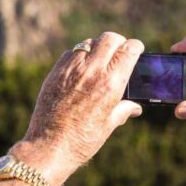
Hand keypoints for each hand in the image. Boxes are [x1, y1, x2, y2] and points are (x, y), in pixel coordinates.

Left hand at [12, 32, 143, 185]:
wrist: (49, 146)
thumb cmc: (82, 140)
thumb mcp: (109, 125)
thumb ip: (123, 110)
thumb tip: (134, 107)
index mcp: (111, 83)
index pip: (129, 49)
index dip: (135, 47)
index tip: (136, 50)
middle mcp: (92, 71)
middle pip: (110, 38)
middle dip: (118, 42)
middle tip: (119, 51)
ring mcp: (71, 69)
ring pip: (89, 43)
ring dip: (98, 48)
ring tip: (99, 61)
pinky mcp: (56, 72)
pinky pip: (71, 53)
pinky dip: (79, 56)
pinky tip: (81, 70)